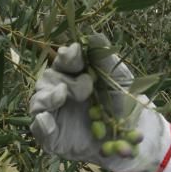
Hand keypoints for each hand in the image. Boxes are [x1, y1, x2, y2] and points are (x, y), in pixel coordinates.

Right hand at [29, 35, 170, 171]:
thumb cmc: (125, 104)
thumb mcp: (119, 79)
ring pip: (38, 102)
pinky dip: (41, 125)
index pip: (64, 60)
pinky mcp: (52, 136)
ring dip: (48, 98)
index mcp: (74, 74)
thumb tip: (93, 34)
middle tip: (87, 87)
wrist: (132, 137)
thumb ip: (105, 58)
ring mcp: (54, 114)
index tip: (76, 53)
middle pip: (49, 78)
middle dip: (66, 80)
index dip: (68, 56)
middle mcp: (59, 91)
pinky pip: (39, 129)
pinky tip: (49, 122)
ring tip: (61, 95)